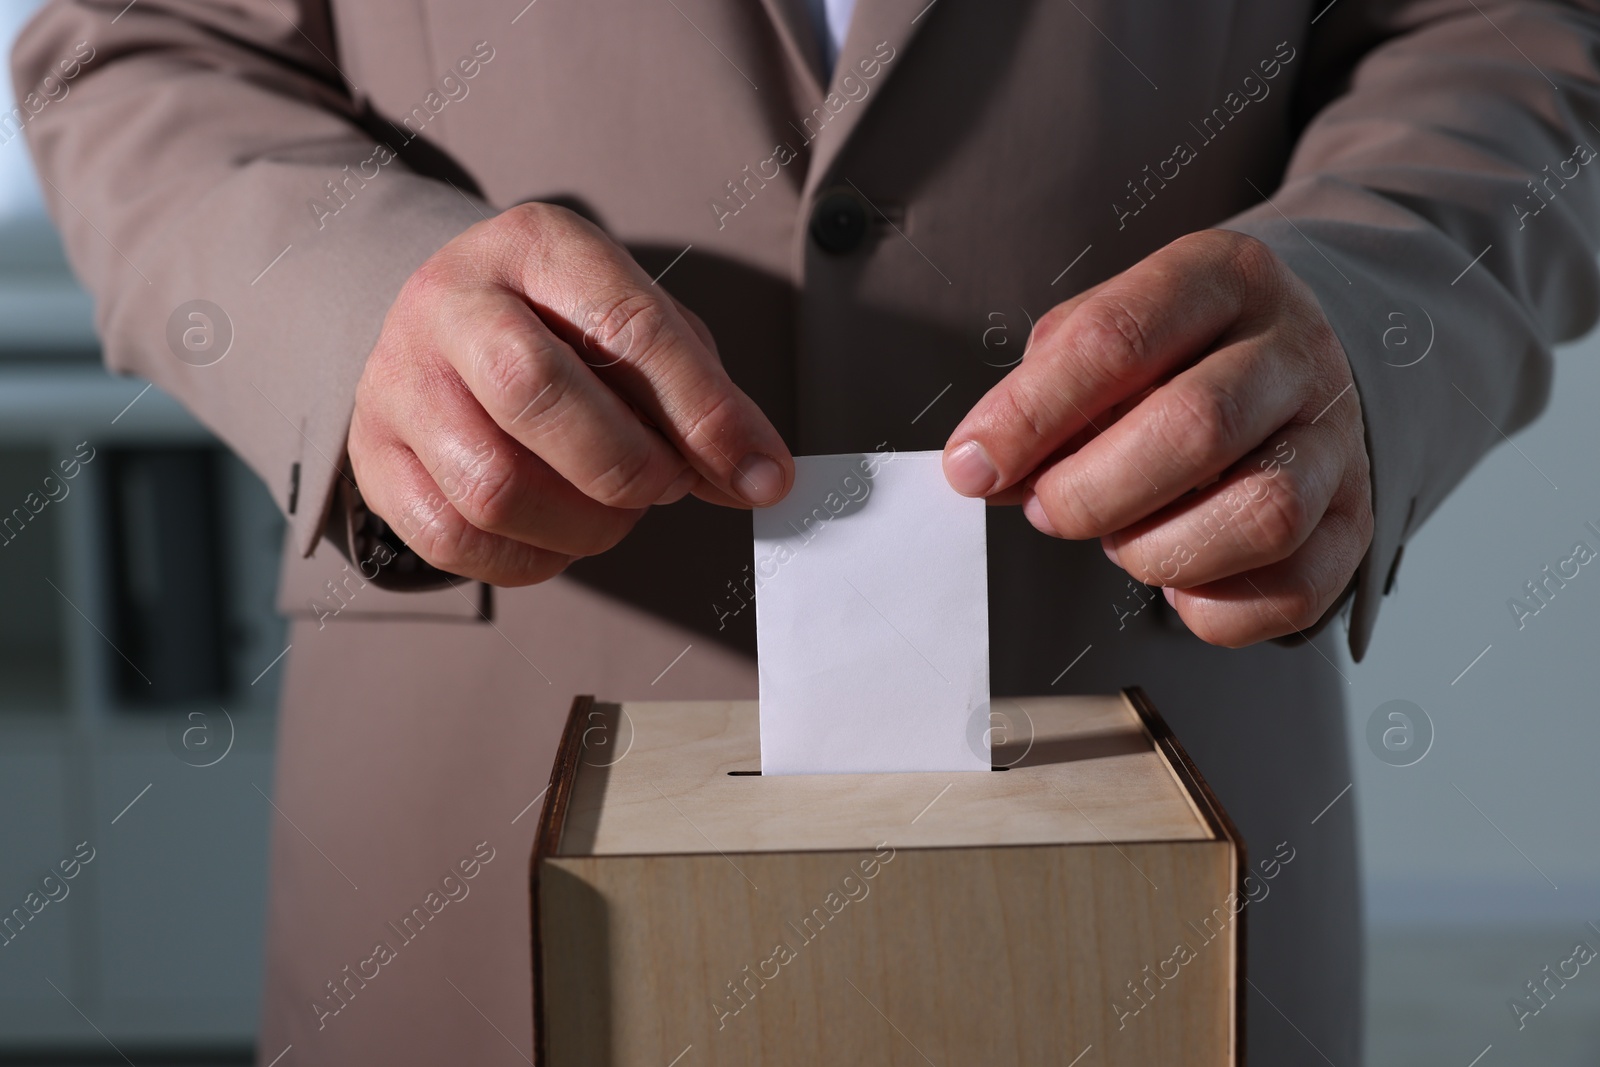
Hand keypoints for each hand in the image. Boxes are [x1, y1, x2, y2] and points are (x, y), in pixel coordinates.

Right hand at [348, 203, 792, 584]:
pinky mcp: (373, 457)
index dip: (703, 410)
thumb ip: (703, 397)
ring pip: (491, 485)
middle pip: (535, 396)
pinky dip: (529, 560)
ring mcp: (398, 381)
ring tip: (616, 512)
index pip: (626, 325)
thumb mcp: (641, 331)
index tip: (761, 473)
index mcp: (535, 246)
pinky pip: (453, 539)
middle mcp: (451, 301)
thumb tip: (759, 478)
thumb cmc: (563, 331)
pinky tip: (560, 536)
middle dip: (626, 467)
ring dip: (583, 525)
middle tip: (666, 486)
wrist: (446, 331)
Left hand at [942, 230, 1372, 645]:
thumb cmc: (1179, 354)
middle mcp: (1293, 351)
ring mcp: (1337, 438)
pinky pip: (1295, 589)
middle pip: (1196, 427)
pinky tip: (1180, 580)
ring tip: (1121, 539)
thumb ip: (1040, 391)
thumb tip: (982, 469)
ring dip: (1158, 551)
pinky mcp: (1357, 520)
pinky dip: (1217, 609)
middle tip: (1047, 509)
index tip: (972, 466)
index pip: (1116, 340)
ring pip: (1262, 514)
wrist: (1302, 358)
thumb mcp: (1104, 331)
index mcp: (1221, 278)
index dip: (1029, 414)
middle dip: (1091, 492)